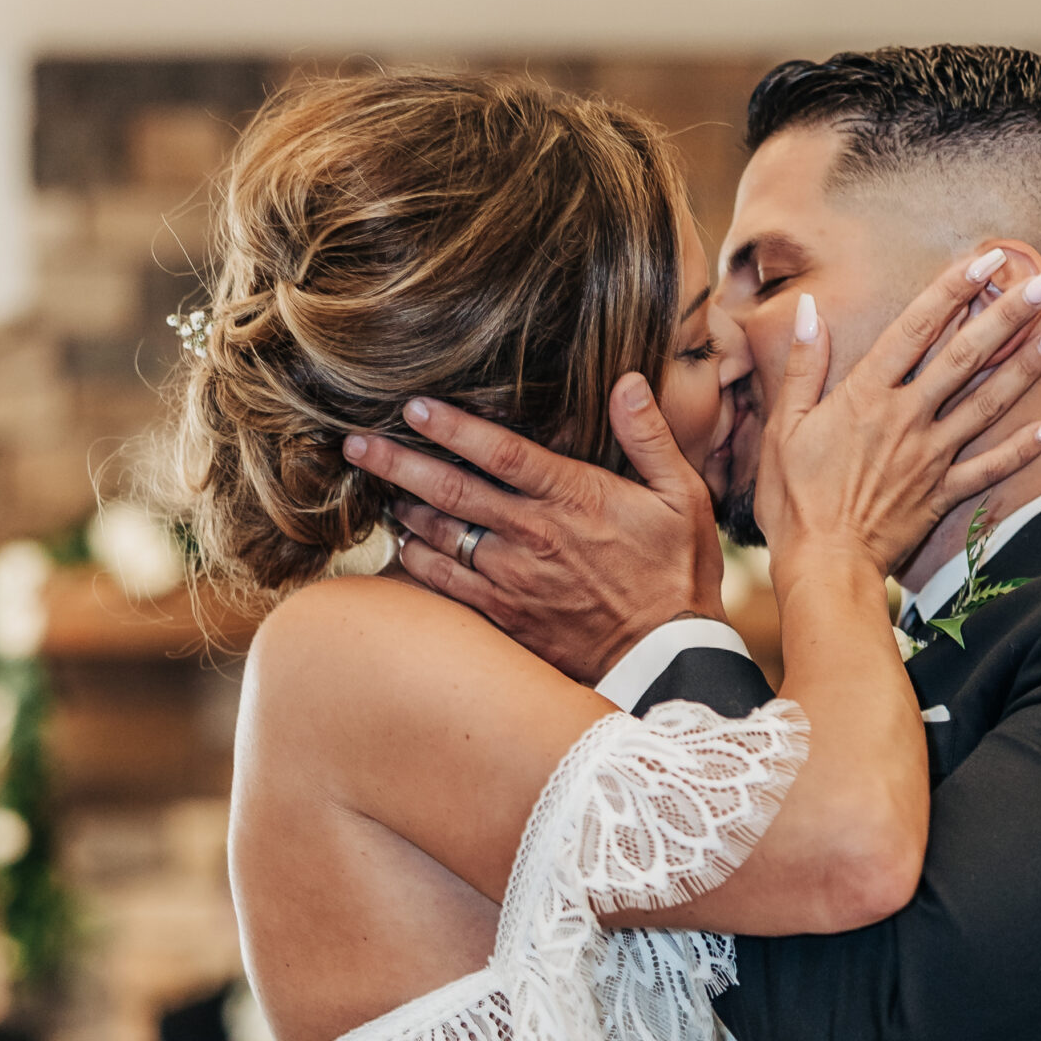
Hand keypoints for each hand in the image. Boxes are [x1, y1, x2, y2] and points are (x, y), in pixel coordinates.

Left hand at [341, 386, 727, 684]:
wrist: (667, 659)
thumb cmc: (678, 575)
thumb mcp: (683, 498)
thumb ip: (650, 437)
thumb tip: (626, 381)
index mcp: (573, 497)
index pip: (499, 452)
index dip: (451, 426)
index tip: (412, 405)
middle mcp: (533, 535)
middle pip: (450, 489)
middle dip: (399, 462)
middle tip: (357, 442)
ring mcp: (514, 578)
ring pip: (441, 535)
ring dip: (403, 508)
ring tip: (375, 487)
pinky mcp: (506, 615)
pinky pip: (448, 585)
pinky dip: (419, 562)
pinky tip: (402, 545)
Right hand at [758, 254, 1040, 582]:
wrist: (822, 566)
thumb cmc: (794, 499)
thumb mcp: (784, 427)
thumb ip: (804, 367)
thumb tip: (811, 311)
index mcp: (866, 396)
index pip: (916, 328)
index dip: (952, 288)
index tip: (986, 258)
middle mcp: (906, 418)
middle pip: (966, 356)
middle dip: (1008, 313)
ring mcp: (931, 456)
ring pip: (988, 403)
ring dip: (1030, 365)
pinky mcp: (943, 494)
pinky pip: (992, 467)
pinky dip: (1026, 446)